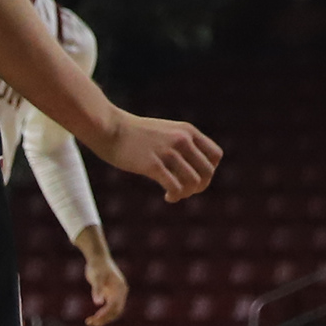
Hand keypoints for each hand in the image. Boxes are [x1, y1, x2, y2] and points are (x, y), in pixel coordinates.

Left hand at [82, 244, 130, 325]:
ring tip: (89, 322)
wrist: (98, 259)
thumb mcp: (96, 278)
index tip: (94, 320)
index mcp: (120, 289)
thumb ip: (97, 289)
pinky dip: (102, 314)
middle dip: (104, 319)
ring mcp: (116, 293)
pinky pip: (109, 307)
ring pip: (113, 311)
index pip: (115, 307)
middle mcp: (120, 292)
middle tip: (91, 324)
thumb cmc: (97, 267)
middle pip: (116, 311)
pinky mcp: (111, 294)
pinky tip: (93, 317)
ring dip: (103, 318)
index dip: (105, 315)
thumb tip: (97, 303)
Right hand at [100, 110, 221, 197]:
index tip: (194, 176)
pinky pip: (175, 187)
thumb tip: (193, 165)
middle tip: (185, 191)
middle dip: (200, 186)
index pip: (216, 155)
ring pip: (194, 182)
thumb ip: (181, 143)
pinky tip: (167, 196)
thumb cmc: (135, 134)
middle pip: (208, 172)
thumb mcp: (166, 131)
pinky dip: (175, 196)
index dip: (209, 170)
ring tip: (174, 194)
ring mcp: (168, 152)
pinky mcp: (152, 165)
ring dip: (187, 193)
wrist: (110, 128)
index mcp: (188, 131)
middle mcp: (182, 140)